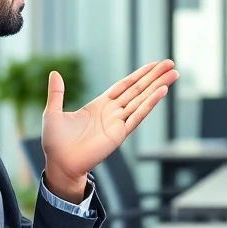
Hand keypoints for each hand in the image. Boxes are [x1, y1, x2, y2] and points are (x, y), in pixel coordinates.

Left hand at [41, 60, 178, 198]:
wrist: (59, 163)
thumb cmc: (55, 142)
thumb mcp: (53, 112)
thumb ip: (57, 92)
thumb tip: (54, 73)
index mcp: (100, 105)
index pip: (124, 86)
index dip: (139, 74)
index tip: (153, 65)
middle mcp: (112, 112)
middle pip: (138, 89)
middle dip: (154, 76)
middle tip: (170, 64)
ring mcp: (118, 122)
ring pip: (142, 99)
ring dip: (158, 86)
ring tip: (173, 74)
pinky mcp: (120, 133)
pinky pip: (137, 115)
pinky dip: (150, 104)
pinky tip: (161, 92)